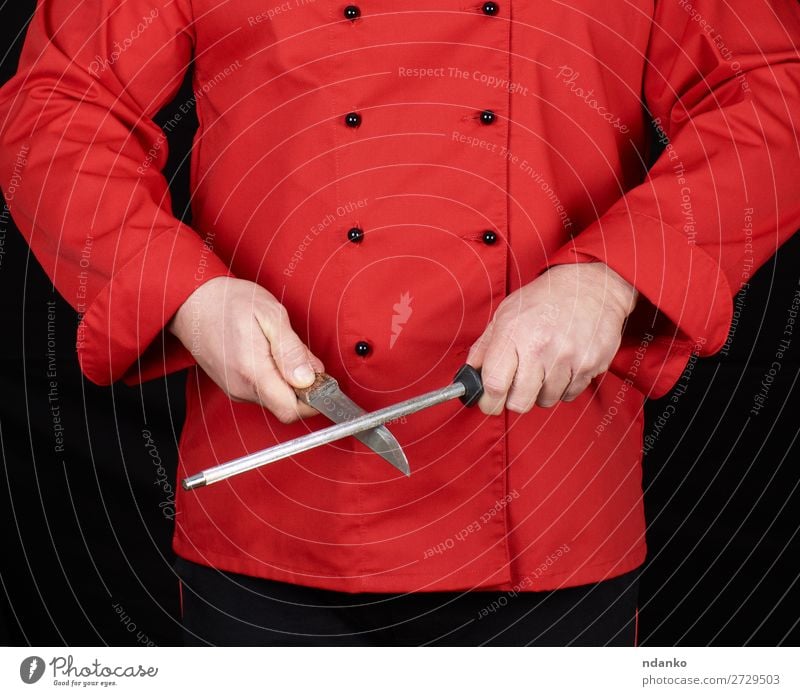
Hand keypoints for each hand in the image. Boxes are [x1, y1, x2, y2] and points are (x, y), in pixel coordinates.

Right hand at [168, 277, 323, 422]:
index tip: (323, 380)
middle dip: (304, 388)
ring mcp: (235, 390)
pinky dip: (275, 379)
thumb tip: (308, 379)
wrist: (192, 302)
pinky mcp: (233, 387)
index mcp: (253, 371)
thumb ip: (291, 350)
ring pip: (275, 399)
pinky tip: (270, 355)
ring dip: (289, 382)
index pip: (291, 410)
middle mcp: (242, 388)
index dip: (314, 400)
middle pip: (286, 407)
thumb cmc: (230, 302)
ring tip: (282, 350)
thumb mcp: (270, 314)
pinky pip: (263, 393)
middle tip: (303, 357)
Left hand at [467, 262, 637, 413]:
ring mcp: (568, 357)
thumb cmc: (544, 298)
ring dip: (542, 391)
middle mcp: (539, 347)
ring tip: (545, 366)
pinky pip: (570, 394)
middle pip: (520, 402)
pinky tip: (564, 364)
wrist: (591, 285)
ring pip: (546, 400)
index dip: (488, 401)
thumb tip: (469, 373)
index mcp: (513, 333)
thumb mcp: (506, 313)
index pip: (494, 385)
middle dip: (514, 400)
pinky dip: (565, 386)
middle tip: (517, 387)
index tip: (489, 402)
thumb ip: (485, 345)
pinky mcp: (591, 364)